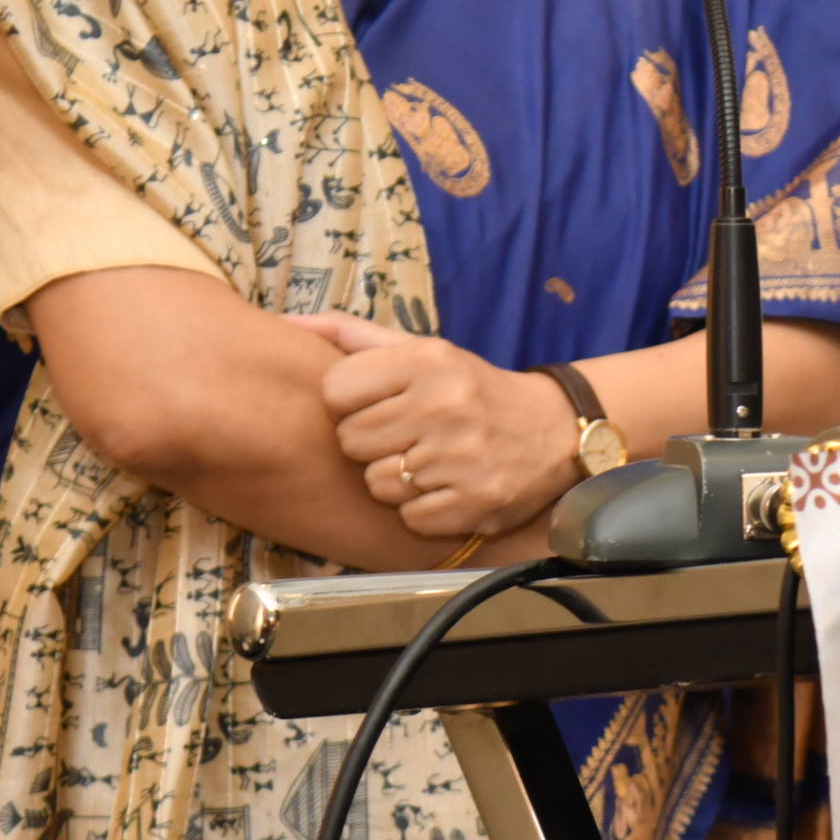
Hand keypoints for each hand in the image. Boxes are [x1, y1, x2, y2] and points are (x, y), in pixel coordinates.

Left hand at [292, 312, 580, 541]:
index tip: (375, 405)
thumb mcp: (421, 349)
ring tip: (427, 462)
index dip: (348, 404)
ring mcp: (460, 458)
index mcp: (426, 361)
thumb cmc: (469, 388)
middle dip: (370, 443)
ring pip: (377, 484)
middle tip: (403, 436)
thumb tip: (285, 322)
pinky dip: (424, 510)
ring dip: (396, 480)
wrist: (554, 430)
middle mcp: (443, 406)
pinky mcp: (474, 503)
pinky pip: (411, 518)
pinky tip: (446, 487)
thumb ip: (351, 335)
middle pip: (350, 441)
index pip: (335, 391)